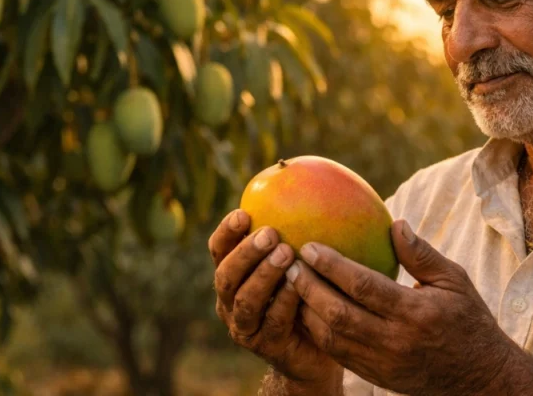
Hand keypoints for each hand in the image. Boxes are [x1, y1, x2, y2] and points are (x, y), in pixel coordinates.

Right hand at [209, 209, 341, 388]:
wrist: (313, 348)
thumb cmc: (305, 293)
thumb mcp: (297, 262)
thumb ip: (294, 233)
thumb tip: (305, 182)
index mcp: (233, 275)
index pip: (219, 250)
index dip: (226, 232)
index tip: (243, 213)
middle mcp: (230, 300)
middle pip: (226, 275)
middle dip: (246, 253)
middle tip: (269, 234)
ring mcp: (244, 325)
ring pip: (245, 300)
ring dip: (264, 275)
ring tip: (286, 254)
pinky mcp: (264, 344)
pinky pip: (272, 321)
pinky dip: (284, 301)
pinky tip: (298, 285)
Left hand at [284, 219, 515, 395]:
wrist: (479, 379)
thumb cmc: (468, 320)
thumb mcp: (455, 281)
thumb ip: (421, 254)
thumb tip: (394, 223)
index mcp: (416, 313)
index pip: (364, 287)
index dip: (332, 266)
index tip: (310, 246)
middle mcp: (396, 341)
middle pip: (339, 314)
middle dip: (308, 288)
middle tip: (289, 263)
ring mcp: (383, 363)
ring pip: (331, 338)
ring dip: (306, 311)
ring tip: (291, 284)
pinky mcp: (376, 377)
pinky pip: (338, 354)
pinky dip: (317, 331)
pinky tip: (306, 310)